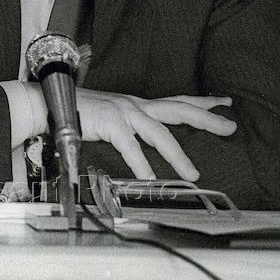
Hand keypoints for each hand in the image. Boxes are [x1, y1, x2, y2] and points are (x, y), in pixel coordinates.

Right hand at [77, 89, 236, 180]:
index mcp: (136, 104)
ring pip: (160, 133)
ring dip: (178, 155)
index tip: (225, 102)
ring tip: (192, 174)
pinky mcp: (109, 123)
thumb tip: (144, 143)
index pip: (176, 101)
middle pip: (179, 109)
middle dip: (207, 118)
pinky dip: (141, 164)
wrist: (49, 103)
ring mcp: (123, 112)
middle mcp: (134, 105)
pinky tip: (149, 178)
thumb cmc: (76, 111)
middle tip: (230, 127)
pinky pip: (130, 147)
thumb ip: (128, 128)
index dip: (202, 102)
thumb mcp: (110, 116)